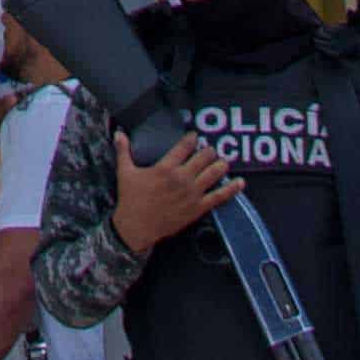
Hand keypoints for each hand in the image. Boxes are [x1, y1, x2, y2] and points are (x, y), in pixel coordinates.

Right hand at [114, 131, 234, 256]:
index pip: (184, 147)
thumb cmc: (130, 199)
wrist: (137, 226)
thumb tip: (118, 133)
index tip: (195, 135)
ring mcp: (191, 194)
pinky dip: (231, 189)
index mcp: (165, 167)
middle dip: (209, 151)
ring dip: (221, 165)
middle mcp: (181, 178)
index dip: (192, 138)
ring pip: (213, 174)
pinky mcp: (197, 208)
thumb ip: (123, 151)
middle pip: (203, 158)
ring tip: (225, 161)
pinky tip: (240, 183)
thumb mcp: (125, 172)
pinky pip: (219, 197)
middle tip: (210, 149)